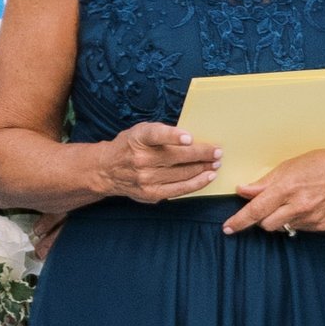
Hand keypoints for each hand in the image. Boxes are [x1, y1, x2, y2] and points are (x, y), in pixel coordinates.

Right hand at [98, 120, 224, 203]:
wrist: (106, 170)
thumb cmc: (131, 146)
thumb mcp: (141, 131)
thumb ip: (162, 133)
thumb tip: (194, 138)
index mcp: (138, 139)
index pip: (156, 135)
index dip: (173, 136)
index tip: (188, 138)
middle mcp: (140, 159)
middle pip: (176, 157)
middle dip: (202, 154)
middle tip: (217, 151)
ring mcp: (145, 179)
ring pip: (182, 174)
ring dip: (203, 168)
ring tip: (216, 163)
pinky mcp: (151, 194)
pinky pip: (179, 189)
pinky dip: (197, 183)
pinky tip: (208, 176)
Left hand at [226, 144, 324, 237]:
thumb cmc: (321, 163)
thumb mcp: (289, 166)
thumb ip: (265, 182)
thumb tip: (243, 191)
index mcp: (287, 188)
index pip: (256, 210)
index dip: (240, 221)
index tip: (228, 228)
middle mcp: (298, 206)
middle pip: (266, 224)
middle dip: (263, 217)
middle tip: (270, 204)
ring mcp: (310, 218)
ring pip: (283, 227)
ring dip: (281, 218)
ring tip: (294, 201)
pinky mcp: (321, 225)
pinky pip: (299, 228)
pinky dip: (297, 219)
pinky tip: (307, 205)